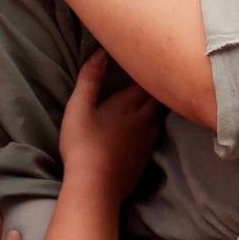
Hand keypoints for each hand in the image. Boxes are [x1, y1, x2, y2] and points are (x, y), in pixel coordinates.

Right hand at [57, 51, 159, 208]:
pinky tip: (150, 129)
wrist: (95, 187)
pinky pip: (156, 136)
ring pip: (160, 118)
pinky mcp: (145, 158)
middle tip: (159, 78)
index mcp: (127, 104)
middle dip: (159, 88)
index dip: (149, 72)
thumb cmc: (82, 145)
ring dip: (160, 108)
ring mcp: (147, 141)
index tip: (150, 63)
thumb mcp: (78, 108)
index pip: (146, 82)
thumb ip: (90, 79)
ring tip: (159, 100)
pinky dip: (155, 127)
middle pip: (158, 99)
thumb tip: (100, 52)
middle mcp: (143, 120)